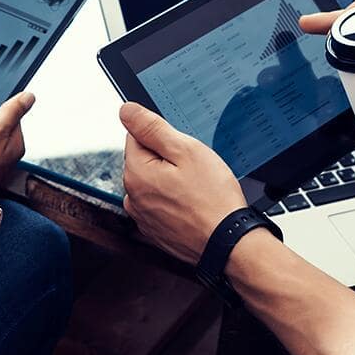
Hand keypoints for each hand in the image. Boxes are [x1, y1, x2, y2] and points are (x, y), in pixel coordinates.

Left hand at [119, 102, 247, 264]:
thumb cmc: (212, 198)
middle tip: (195, 169)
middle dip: (167, 159)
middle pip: (145, 160)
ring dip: (171, 181)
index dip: (164, 137)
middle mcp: (133, 197)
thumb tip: (126, 111)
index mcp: (135, 173)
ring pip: (154, 183)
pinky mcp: (156, 231)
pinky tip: (194, 205)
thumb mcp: (185, 150)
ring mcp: (144, 217)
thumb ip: (152, 128)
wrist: (228, 242)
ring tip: (197, 189)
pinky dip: (175, 202)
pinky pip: (161, 205)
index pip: (137, 136)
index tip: (182, 148)